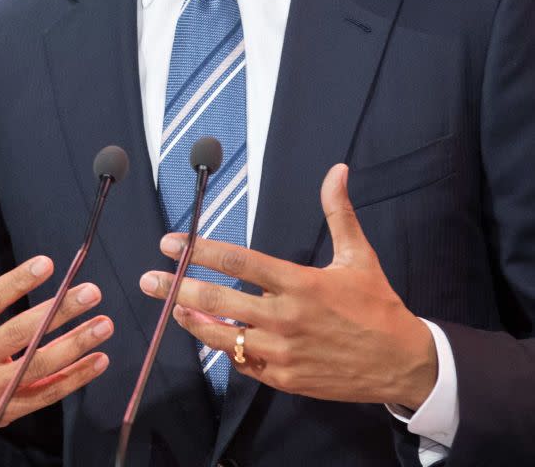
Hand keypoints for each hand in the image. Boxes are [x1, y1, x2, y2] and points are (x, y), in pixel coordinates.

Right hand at [0, 215, 111, 466]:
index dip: (16, 283)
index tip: (47, 263)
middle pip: (19, 335)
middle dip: (57, 312)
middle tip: (90, 291)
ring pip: (38, 367)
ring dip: (75, 346)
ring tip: (104, 323)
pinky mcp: (6, 412)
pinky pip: (45, 395)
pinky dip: (74, 379)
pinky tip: (99, 361)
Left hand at [140, 164, 436, 409]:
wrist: (400, 363)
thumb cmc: (376, 305)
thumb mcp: (358, 255)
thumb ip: (339, 212)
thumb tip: (337, 170)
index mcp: (300, 284)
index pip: (240, 262)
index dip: (202, 250)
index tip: (172, 242)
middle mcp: (286, 318)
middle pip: (219, 301)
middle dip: (179, 286)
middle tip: (149, 278)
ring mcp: (282, 353)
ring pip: (223, 337)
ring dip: (193, 320)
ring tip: (170, 306)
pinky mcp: (284, 379)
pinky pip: (242, 363)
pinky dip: (224, 349)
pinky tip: (209, 335)